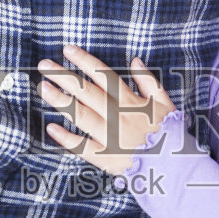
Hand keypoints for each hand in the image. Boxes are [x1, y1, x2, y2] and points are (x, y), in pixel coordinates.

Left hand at [38, 46, 176, 177]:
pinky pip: (83, 147)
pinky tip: (51, 128)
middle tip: (44, 65)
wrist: (175, 168)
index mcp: (131, 101)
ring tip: (43, 88)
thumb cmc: (170, 135)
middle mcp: (117, 116)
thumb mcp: (166, 104)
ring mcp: (109, 136)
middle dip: (64, 76)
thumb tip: (135, 60)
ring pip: (81, 115)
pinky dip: (66, 138)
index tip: (67, 49)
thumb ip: (149, 81)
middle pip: (87, 92)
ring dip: (61, 101)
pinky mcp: (105, 157)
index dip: (85, 60)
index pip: (104, 75)